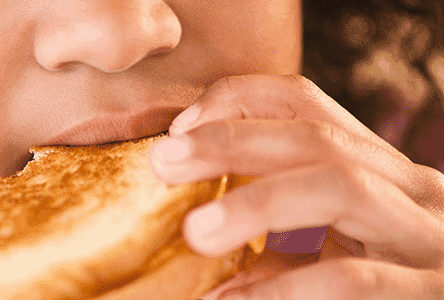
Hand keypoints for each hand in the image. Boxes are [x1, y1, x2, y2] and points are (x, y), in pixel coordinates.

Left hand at [150, 75, 443, 298]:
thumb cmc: (378, 287)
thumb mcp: (328, 248)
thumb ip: (277, 232)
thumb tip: (194, 228)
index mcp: (377, 170)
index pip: (306, 101)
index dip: (236, 100)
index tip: (177, 130)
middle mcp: (410, 191)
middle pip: (317, 137)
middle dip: (231, 142)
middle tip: (164, 162)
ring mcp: (428, 239)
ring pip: (342, 188)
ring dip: (258, 203)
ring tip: (196, 232)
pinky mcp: (430, 292)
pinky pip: (352, 280)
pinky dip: (285, 290)